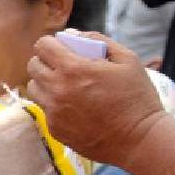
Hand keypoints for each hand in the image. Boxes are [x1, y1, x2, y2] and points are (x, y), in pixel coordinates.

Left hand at [26, 32, 165, 164]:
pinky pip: (44, 109)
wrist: (140, 140)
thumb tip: (74, 34)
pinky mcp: (55, 129)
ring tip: (65, 86)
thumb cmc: (137, 98)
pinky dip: (54, 105)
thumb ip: (99, 41)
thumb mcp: (127, 60)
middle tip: (61, 66)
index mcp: (73, 69)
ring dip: (45, 83)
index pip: (42, 46)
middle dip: (45, 61)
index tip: (60, 48)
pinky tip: (74, 107)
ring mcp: (53, 111)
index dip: (51, 43)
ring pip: (34, 89)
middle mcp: (56, 89)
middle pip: (33, 66)